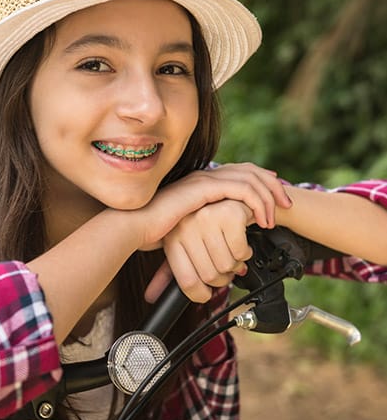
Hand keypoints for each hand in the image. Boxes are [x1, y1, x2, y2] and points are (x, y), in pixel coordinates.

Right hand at [137, 162, 290, 251]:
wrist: (134, 227)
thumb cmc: (151, 232)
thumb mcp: (184, 230)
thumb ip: (201, 232)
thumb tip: (219, 249)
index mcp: (200, 184)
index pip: (238, 174)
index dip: (260, 183)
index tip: (273, 200)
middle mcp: (204, 177)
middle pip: (249, 171)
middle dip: (272, 186)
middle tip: (286, 205)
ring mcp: (204, 180)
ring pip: (250, 178)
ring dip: (269, 195)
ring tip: (275, 217)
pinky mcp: (205, 187)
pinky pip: (242, 188)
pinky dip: (257, 202)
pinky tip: (261, 219)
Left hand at [145, 199, 253, 302]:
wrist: (231, 197)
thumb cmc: (208, 225)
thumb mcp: (184, 246)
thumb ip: (168, 273)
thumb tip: (152, 297)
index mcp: (172, 238)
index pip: (187, 281)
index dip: (201, 294)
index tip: (207, 293)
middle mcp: (186, 227)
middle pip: (210, 277)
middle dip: (223, 277)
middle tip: (224, 266)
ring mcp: (206, 219)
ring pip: (227, 265)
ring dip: (235, 263)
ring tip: (230, 250)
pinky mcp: (229, 214)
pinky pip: (241, 252)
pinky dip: (245, 252)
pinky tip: (239, 240)